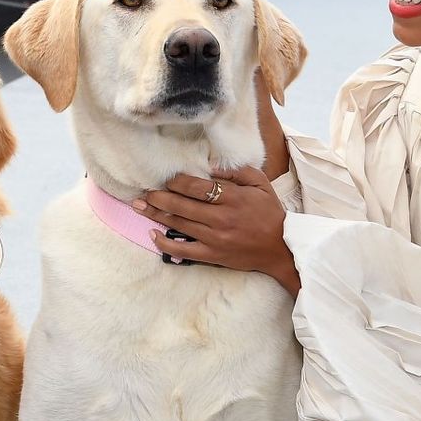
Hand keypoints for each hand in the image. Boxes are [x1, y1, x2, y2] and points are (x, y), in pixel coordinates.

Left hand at [133, 166, 298, 294]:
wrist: (281, 248)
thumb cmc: (270, 213)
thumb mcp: (260, 184)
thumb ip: (238, 172)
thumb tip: (212, 165)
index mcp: (232, 198)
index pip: (197, 187)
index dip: (178, 182)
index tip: (168, 179)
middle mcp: (221, 218)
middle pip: (181, 205)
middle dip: (159, 197)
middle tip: (144, 192)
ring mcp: (214, 238)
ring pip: (178, 224)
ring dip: (156, 214)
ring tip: (140, 206)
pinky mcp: (212, 255)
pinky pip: (183, 250)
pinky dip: (165, 243)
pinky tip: (152, 234)